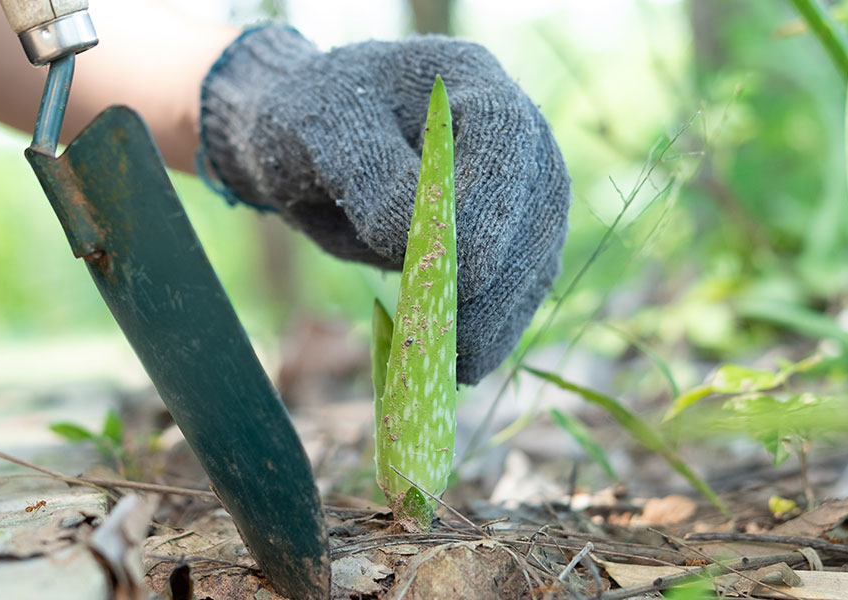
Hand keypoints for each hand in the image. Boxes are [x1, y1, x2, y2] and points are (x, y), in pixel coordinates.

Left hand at [199, 25, 569, 383]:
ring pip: (535, 261)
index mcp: (472, 83)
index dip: (492, 206)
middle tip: (453, 344)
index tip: (463, 272)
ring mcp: (523, 191)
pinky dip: (493, 330)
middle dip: (498, 282)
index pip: (506, 139)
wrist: (310, 142)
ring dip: (498, 318)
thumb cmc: (311, 122)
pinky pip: (518, 290)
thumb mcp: (321, 134)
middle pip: (537, 210)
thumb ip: (372, 179)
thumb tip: (424, 246)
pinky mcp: (514, 241)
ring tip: (451, 365)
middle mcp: (516, 134)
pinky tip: (459, 362)